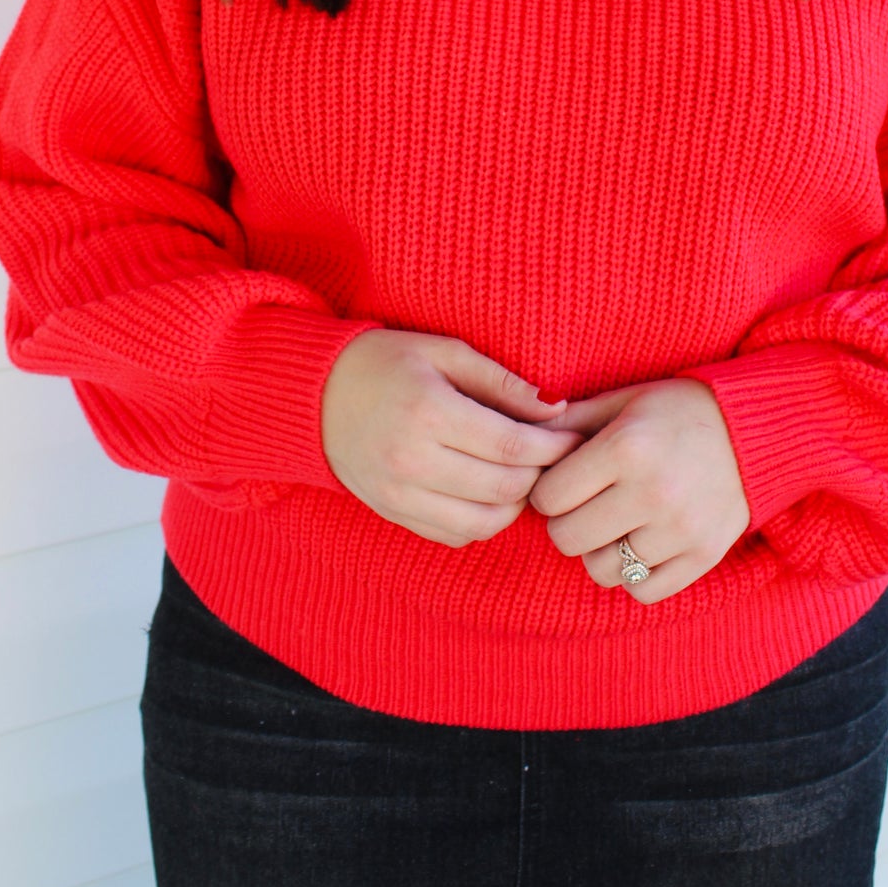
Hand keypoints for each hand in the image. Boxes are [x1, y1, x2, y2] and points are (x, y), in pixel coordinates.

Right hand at [320, 328, 584, 546]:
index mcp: (428, 413)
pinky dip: (484, 521)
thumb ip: (500, 381)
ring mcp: (399, 494)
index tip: (573, 435)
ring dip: (516, 503)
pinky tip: (489, 492)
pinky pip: (455, 534)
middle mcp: (412, 461)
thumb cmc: (385, 362)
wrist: (314, 395)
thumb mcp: (443, 352)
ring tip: (523, 474)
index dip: (553, 446)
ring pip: (484, 521)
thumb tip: (555, 407)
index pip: (511, 446)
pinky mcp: (392, 513)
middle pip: (504, 487)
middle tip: (553, 455)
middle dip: (541, 474)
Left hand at [527, 378, 750, 603]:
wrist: (756, 428)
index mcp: (627, 447)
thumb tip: (516, 433)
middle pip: (567, 539)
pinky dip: (634, 576)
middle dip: (567, 523)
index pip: (548, 498)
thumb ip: (569, 421)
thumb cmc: (677, 410)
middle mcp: (653, 492)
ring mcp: (681, 529)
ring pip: (602, 571)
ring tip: (616, 524)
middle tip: (585, 506)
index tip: (564, 482)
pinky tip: (641, 544)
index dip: (547, 492)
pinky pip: (643, 592)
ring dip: (600, 551)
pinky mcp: (704, 556)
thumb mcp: (623, 400)